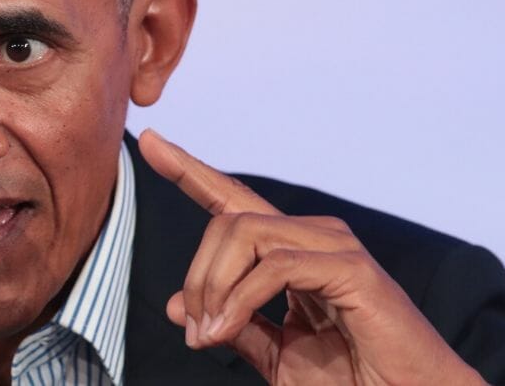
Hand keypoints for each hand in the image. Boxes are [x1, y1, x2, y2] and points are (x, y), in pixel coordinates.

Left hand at [138, 129, 486, 385]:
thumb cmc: (353, 380)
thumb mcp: (275, 355)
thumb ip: (231, 324)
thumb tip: (174, 303)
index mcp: (292, 249)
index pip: (232, 199)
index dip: (189, 170)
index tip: (151, 142)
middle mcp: (313, 235)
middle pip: (227, 221)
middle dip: (196, 277)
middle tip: (193, 332)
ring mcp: (334, 245)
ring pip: (244, 234)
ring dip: (213, 289)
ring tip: (208, 335)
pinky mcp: (351, 267)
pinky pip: (274, 266)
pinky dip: (239, 300)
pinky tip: (226, 330)